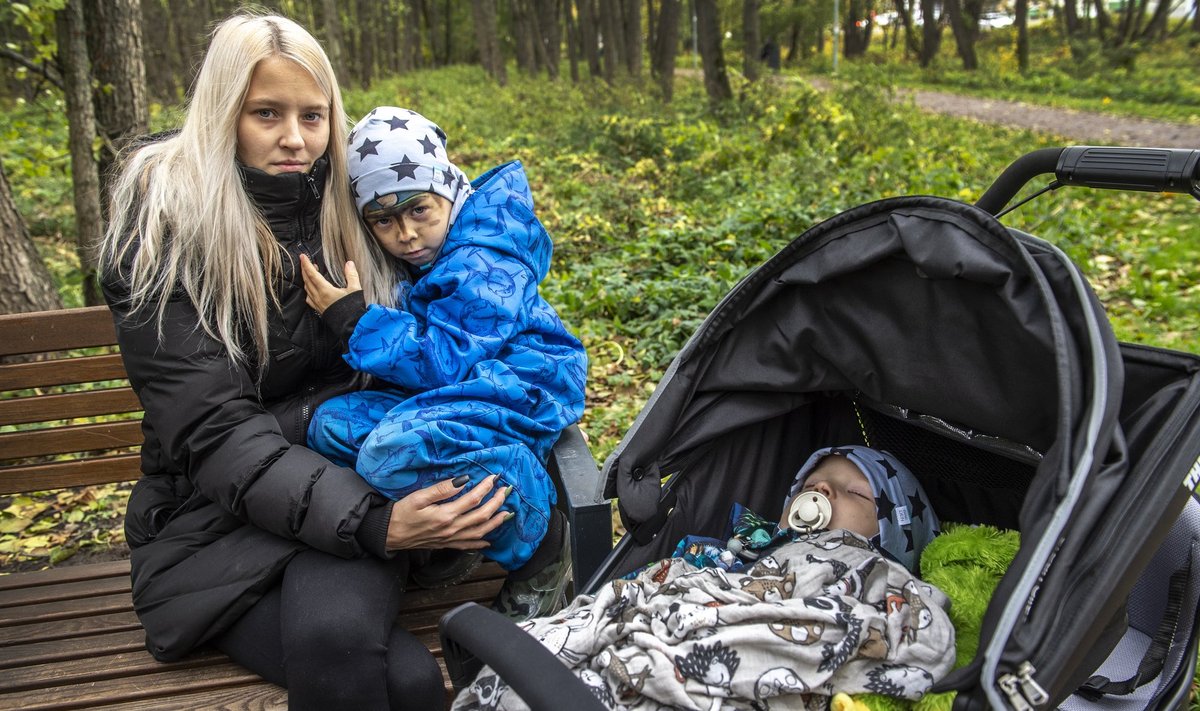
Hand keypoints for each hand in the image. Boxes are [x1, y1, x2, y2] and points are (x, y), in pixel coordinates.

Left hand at [300, 254, 360, 314]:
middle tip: (304, 261)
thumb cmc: (353, 308)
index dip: (306, 264)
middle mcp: (318, 297)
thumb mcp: (355, 289)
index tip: (302, 256)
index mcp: (325, 290)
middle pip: (307, 280)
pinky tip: (310, 290)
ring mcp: (318, 304)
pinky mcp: (319, 309)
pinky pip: (309, 298)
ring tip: (308, 273)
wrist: (352, 325)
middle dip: (304, 270)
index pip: (312, 274)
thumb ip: (351, 275)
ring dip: (306, 279)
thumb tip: (349, 263)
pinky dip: (308, 290)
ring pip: (307, 289)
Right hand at [385, 474, 509, 550]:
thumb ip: (442, 489)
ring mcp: (450, 539)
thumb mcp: (418, 497)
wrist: (389, 535)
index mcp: (445, 515)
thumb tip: (463, 480)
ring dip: (495, 522)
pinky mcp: (446, 545)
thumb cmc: (401, 513)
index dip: (486, 487)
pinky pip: (468, 546)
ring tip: (507, 513)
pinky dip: (481, 543)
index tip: (494, 477)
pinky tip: (489, 541)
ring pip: (480, 532)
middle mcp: (452, 529)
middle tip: (506, 491)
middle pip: (482, 516)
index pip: (473, 499)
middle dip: (497, 502)